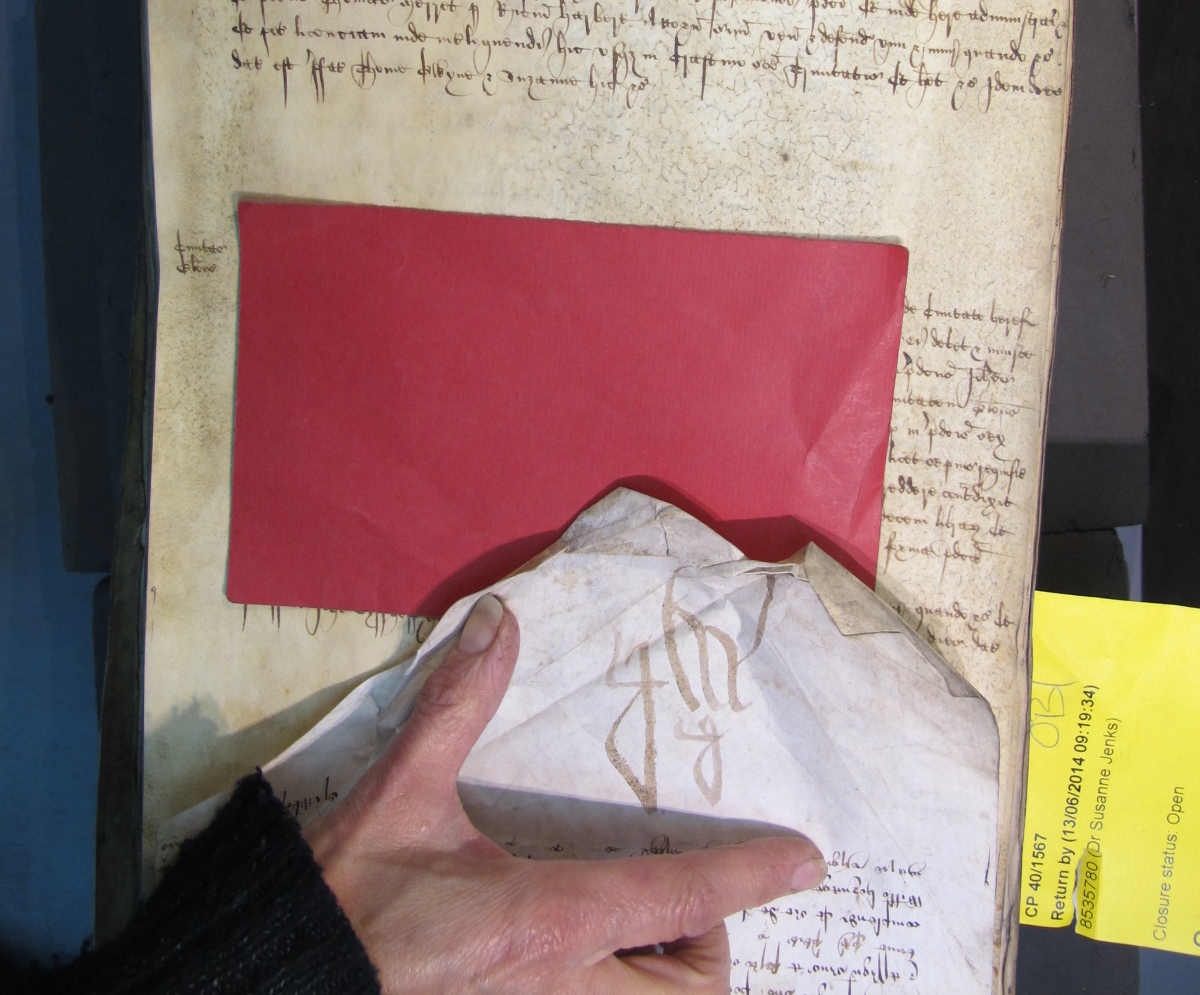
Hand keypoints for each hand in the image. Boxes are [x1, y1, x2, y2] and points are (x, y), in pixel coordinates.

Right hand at [304, 594, 824, 992]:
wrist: (280, 976)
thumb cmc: (344, 895)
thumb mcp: (402, 791)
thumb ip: (458, 705)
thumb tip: (499, 624)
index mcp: (547, 922)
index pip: (678, 898)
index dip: (749, 876)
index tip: (805, 861)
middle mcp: (561, 991)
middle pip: (692, 994)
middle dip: (706, 950)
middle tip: (675, 905)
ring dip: (662, 981)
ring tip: (632, 935)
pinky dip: (620, 993)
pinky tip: (579, 960)